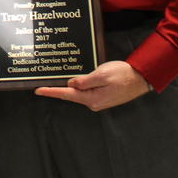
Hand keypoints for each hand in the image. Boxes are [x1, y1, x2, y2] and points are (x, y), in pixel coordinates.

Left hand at [34, 60, 150, 111]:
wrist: (141, 78)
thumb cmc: (123, 75)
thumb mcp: (102, 74)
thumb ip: (84, 80)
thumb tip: (71, 84)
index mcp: (92, 98)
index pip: (67, 95)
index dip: (51, 92)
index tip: (37, 91)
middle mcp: (93, 102)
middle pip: (71, 94)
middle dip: (59, 88)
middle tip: (43, 83)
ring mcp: (98, 100)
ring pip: (79, 92)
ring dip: (71, 85)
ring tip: (64, 79)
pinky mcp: (102, 96)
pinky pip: (87, 90)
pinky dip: (81, 85)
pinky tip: (78, 79)